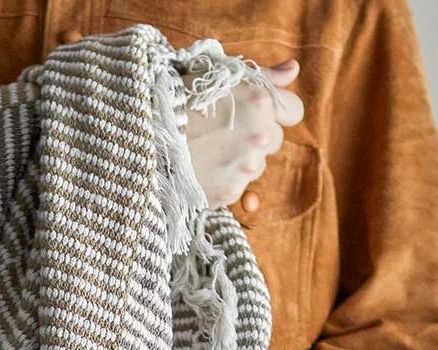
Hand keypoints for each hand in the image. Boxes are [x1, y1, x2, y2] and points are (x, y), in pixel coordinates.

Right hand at [185, 60, 304, 209]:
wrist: (144, 139)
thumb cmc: (177, 101)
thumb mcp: (218, 76)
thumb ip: (262, 75)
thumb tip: (292, 69)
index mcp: (261, 102)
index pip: (294, 111)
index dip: (275, 111)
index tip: (254, 113)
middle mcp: (260, 136)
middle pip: (273, 141)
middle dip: (253, 137)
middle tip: (218, 132)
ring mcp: (245, 168)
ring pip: (255, 166)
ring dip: (237, 161)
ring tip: (204, 151)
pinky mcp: (229, 192)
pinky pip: (236, 187)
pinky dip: (221, 181)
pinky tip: (199, 169)